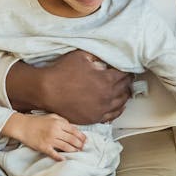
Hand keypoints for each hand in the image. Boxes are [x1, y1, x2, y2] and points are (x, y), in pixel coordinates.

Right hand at [5, 112, 86, 160]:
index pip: (74, 131)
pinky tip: (65, 160)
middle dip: (79, 145)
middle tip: (83, 148)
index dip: (81, 137)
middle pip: (72, 140)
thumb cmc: (37, 121)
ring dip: (73, 151)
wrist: (22, 126)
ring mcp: (50, 140)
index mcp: (58, 123)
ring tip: (77, 152)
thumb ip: (63, 121)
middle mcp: (55, 131)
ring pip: (66, 147)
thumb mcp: (51, 116)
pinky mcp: (44, 147)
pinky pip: (54, 154)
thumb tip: (72, 127)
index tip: (85, 140)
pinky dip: (60, 158)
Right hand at [9, 50, 133, 123]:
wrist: (46, 91)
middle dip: (127, 82)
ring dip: (125, 96)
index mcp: (106, 80)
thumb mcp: (81, 56)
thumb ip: (97, 57)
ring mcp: (100, 109)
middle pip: (124, 89)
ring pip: (120, 103)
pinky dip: (118, 110)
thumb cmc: (62, 72)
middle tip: (129, 79)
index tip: (128, 69)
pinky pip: (111, 116)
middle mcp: (107, 96)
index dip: (127, 71)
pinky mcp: (93, 118)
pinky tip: (119, 106)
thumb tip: (106, 59)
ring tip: (126, 91)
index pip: (124, 75)